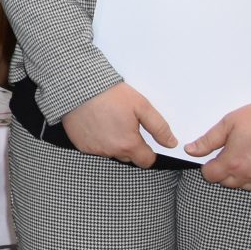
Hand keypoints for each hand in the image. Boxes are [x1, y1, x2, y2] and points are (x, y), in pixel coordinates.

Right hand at [60, 81, 177, 166]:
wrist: (79, 88)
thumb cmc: (110, 95)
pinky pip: (95, 148)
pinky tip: (97, 124)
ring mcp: (94, 150)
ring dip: (113, 143)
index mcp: (128, 144)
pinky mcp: (81, 145)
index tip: (145, 141)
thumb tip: (171, 143)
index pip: (146, 161)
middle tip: (125, 125)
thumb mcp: (141, 106)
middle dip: (130, 146)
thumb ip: (159, 127)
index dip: (149, 153)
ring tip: (110, 123)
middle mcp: (111, 151)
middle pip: (128, 157)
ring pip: (111, 153)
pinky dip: (98, 140)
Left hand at [184, 102, 250, 190]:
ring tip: (247, 157)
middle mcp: (248, 176)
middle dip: (224, 171)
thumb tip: (190, 150)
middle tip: (232, 154)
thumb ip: (207, 140)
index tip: (214, 158)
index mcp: (232, 163)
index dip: (208, 167)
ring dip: (241, 176)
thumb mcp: (228, 123)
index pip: (210, 176)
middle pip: (227, 183)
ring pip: (244, 186)